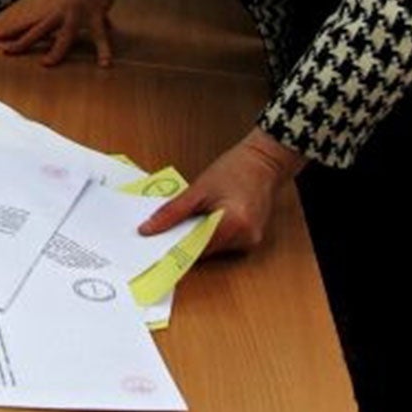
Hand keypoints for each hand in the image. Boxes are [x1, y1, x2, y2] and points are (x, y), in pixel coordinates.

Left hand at [0, 0, 126, 66]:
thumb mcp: (72, 0)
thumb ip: (72, 15)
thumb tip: (72, 22)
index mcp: (53, 10)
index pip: (29, 22)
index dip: (12, 30)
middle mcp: (61, 12)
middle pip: (38, 30)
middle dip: (22, 42)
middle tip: (6, 52)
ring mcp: (77, 13)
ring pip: (64, 35)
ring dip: (55, 50)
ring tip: (46, 64)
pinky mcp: (96, 14)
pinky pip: (99, 36)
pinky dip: (103, 50)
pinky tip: (105, 63)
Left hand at [138, 128, 305, 255]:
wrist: (263, 161)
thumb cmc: (233, 170)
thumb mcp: (198, 189)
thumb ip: (173, 212)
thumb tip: (148, 229)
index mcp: (233, 225)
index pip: (195, 248)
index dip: (173, 245)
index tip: (152, 243)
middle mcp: (245, 239)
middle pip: (204, 249)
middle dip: (183, 239)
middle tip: (162, 228)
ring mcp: (251, 241)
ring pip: (212, 247)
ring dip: (197, 235)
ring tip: (187, 216)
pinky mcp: (251, 238)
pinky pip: (223, 241)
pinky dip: (209, 232)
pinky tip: (202, 217)